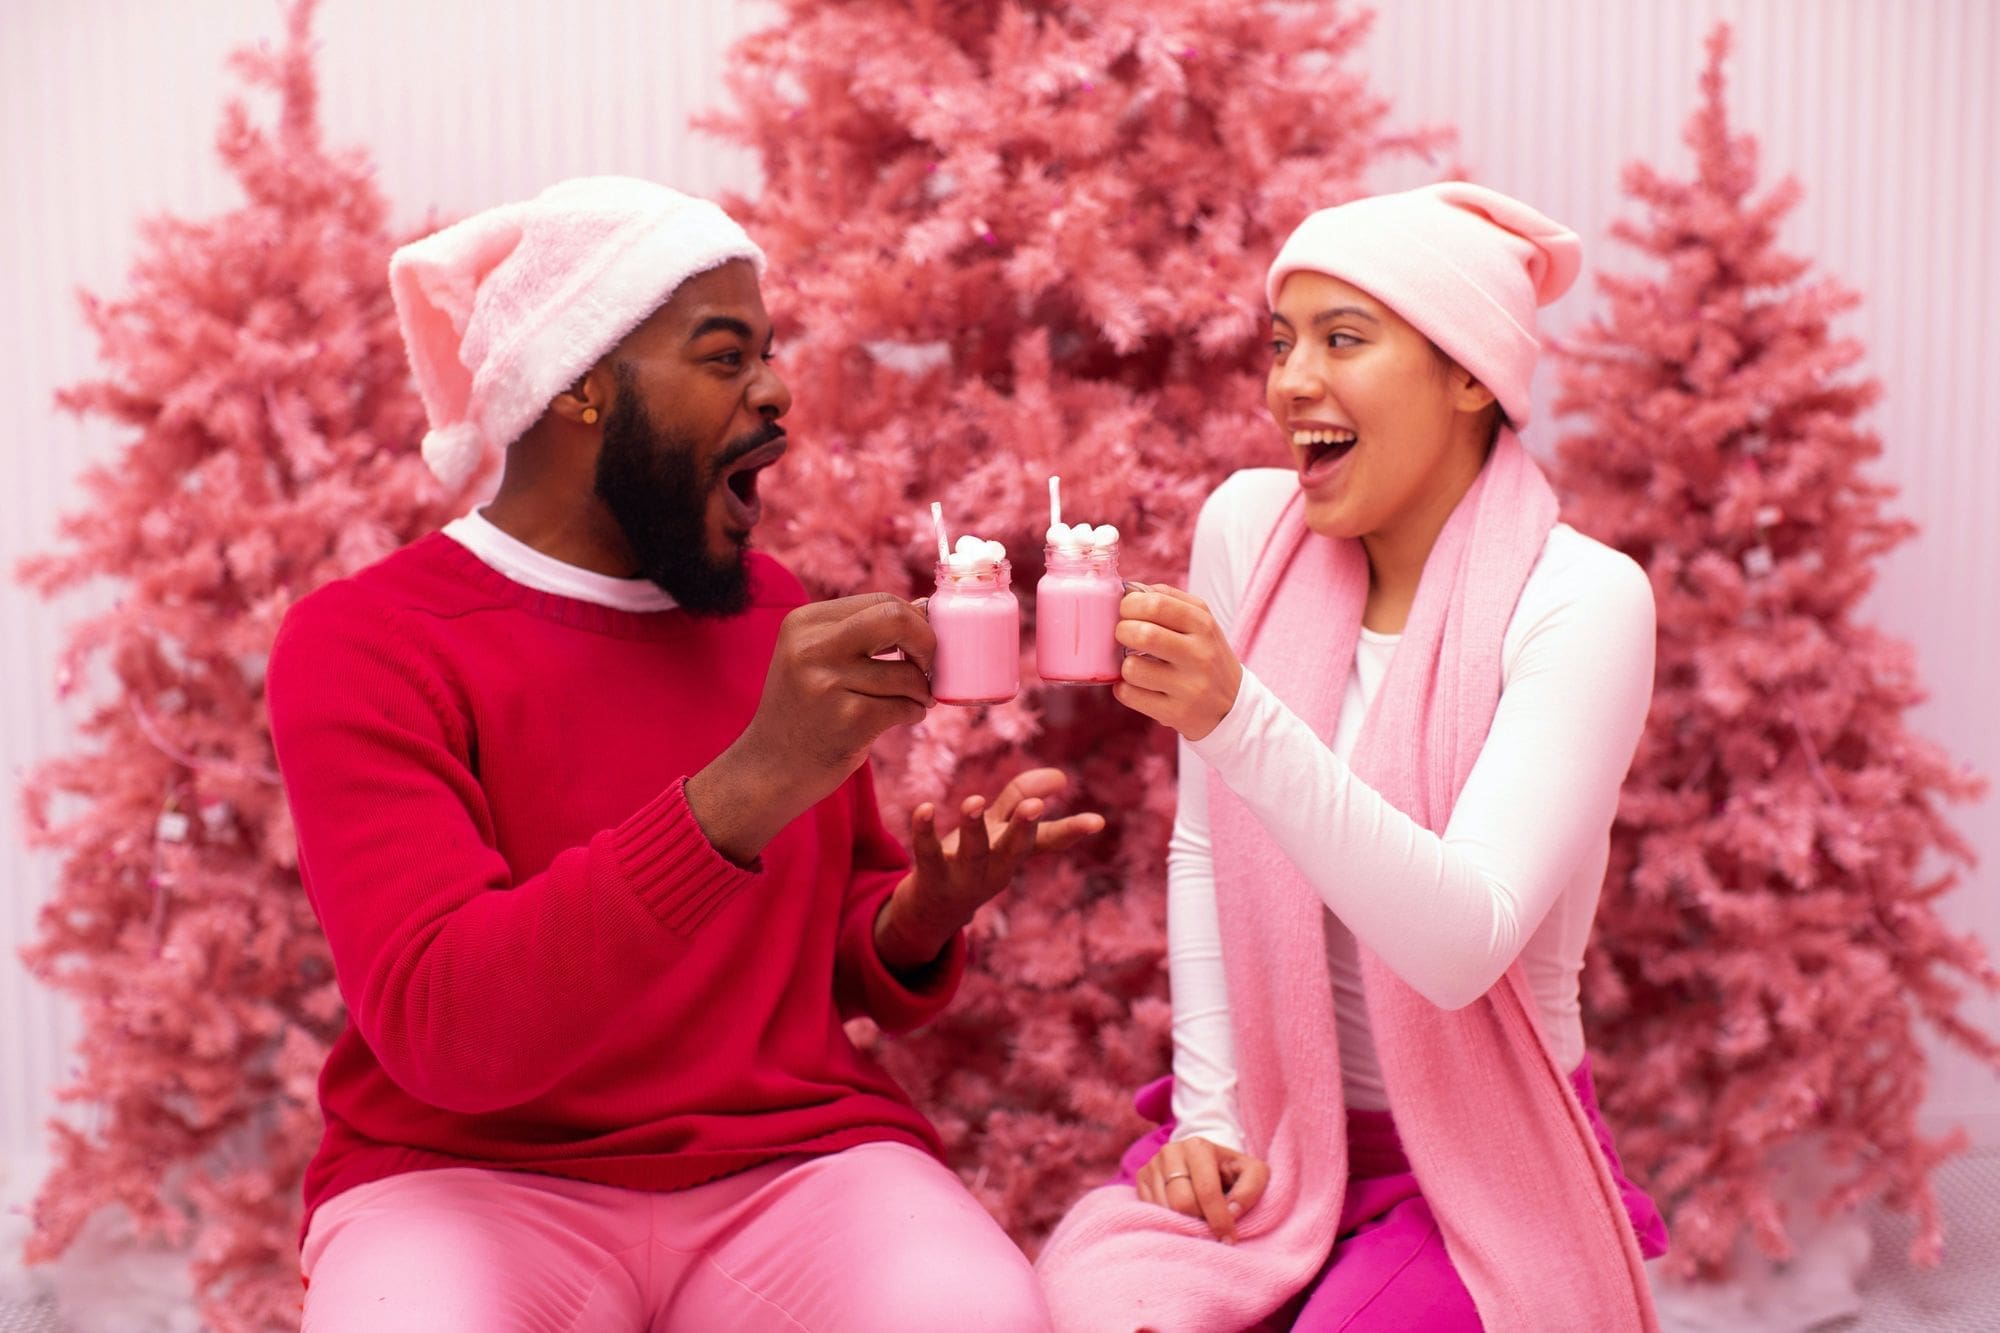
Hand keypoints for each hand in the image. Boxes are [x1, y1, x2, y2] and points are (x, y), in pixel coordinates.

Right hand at [689, 594, 936, 863]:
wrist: (768, 770)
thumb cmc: (806, 712)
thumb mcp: (817, 660)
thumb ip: (865, 631)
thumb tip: (926, 606)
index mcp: (803, 623)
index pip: (881, 601)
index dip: (914, 620)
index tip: (919, 645)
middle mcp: (811, 648)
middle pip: (897, 619)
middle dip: (927, 643)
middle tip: (929, 666)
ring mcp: (827, 684)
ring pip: (907, 673)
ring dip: (922, 690)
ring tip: (911, 701)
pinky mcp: (848, 720)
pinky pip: (905, 706)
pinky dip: (914, 712)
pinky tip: (902, 718)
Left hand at [873, 768, 1103, 970]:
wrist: (932, 912)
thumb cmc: (973, 862)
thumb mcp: (999, 830)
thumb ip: (1022, 798)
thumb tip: (1061, 775)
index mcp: (1015, 854)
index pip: (1049, 841)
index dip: (1073, 831)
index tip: (1098, 822)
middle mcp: (995, 868)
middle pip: (1014, 849)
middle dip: (1023, 828)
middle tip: (1034, 807)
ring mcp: (964, 876)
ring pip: (972, 851)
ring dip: (974, 826)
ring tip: (974, 801)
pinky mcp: (931, 876)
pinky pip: (928, 853)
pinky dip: (924, 832)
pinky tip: (924, 808)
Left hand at [1112, 584, 1242, 740]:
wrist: (1232, 706)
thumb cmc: (1205, 655)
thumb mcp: (1200, 622)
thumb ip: (1167, 599)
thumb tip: (1129, 589)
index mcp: (1203, 625)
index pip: (1157, 604)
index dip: (1130, 605)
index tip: (1126, 611)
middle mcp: (1200, 655)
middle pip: (1144, 634)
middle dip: (1121, 631)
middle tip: (1124, 635)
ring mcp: (1190, 687)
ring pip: (1132, 668)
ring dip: (1123, 665)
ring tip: (1136, 664)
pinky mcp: (1176, 714)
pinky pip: (1129, 695)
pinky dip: (1124, 688)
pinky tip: (1137, 686)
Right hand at [1135, 1136, 1268, 1243]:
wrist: (1206, 1161)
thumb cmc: (1232, 1172)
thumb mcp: (1254, 1173)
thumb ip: (1251, 1190)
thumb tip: (1231, 1211)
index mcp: (1198, 1147)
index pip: (1206, 1190)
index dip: (1219, 1219)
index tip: (1229, 1239)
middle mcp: (1170, 1151)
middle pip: (1181, 1202)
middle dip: (1200, 1220)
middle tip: (1211, 1226)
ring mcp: (1152, 1164)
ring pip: (1164, 1209)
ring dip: (1184, 1222)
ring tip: (1198, 1219)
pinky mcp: (1141, 1178)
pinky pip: (1150, 1210)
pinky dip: (1168, 1219)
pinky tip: (1181, 1215)